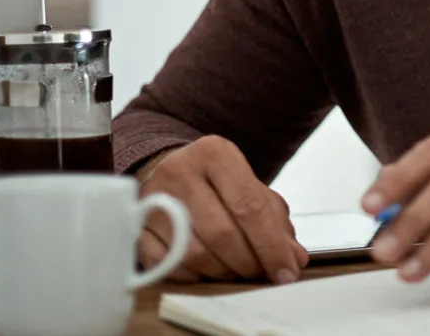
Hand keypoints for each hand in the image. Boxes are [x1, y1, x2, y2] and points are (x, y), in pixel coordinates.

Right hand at [135, 135, 308, 283]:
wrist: (168, 168)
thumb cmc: (216, 182)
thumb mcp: (250, 188)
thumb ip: (275, 220)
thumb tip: (295, 259)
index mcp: (215, 153)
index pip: (249, 206)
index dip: (272, 245)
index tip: (286, 271)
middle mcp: (179, 171)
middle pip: (222, 233)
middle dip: (248, 262)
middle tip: (261, 273)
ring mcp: (152, 199)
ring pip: (194, 254)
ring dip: (223, 272)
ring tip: (237, 271)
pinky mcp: (135, 226)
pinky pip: (168, 265)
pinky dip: (192, 276)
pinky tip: (206, 270)